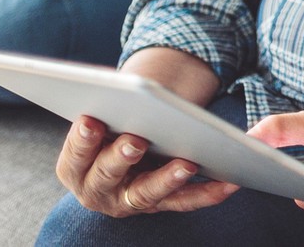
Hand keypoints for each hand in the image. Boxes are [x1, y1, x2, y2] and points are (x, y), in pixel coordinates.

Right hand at [53, 115, 239, 216]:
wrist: (122, 154)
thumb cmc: (108, 128)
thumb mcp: (97, 121)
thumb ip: (100, 110)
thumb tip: (106, 99)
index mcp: (75, 169)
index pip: (74, 157)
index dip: (81, 141)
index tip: (90, 120)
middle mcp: (98, 191)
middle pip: (107, 177)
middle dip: (120, 158)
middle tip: (135, 141)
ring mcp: (129, 201)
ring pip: (146, 193)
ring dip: (166, 179)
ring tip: (185, 165)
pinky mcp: (160, 205)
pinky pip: (184, 201)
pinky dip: (207, 193)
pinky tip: (229, 182)